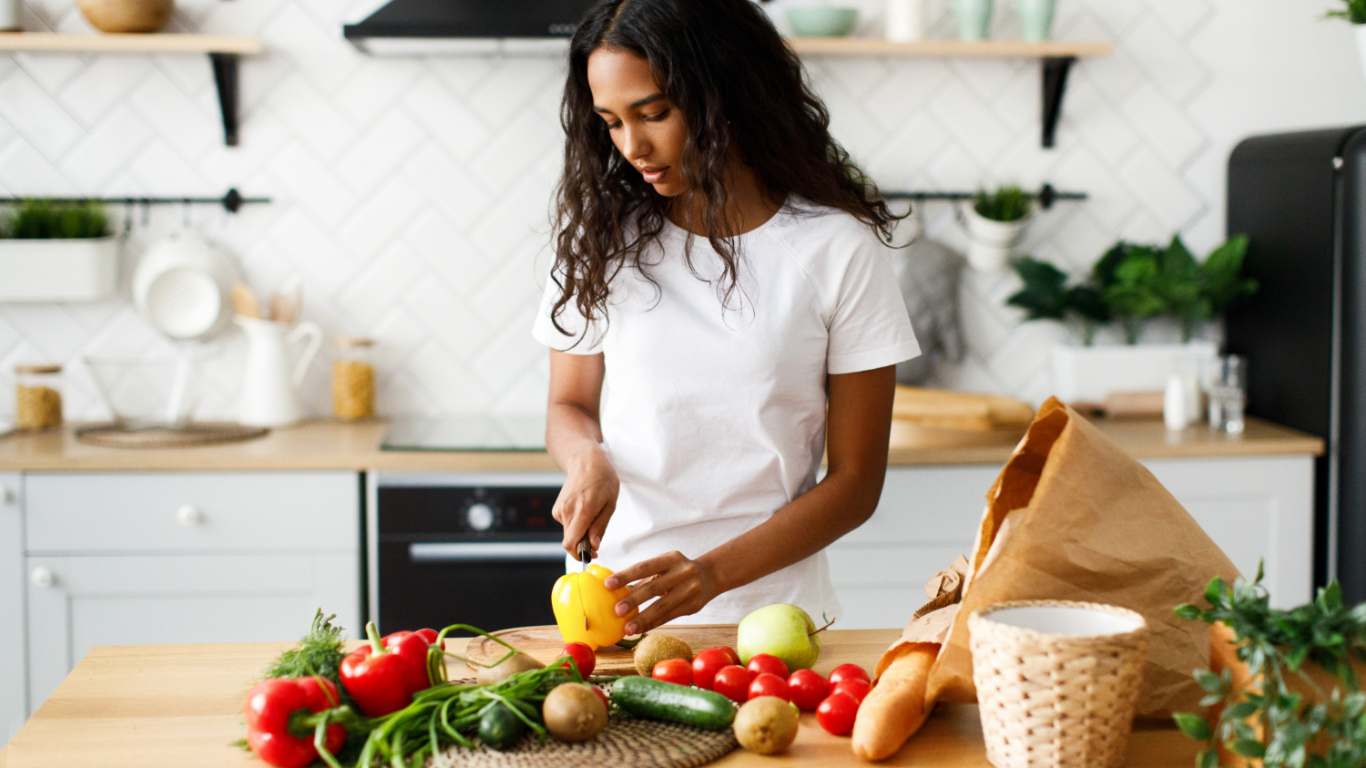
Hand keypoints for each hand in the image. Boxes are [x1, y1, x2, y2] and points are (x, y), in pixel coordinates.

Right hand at [551, 448, 618, 556]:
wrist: (585, 461)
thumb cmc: (602, 479)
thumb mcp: (610, 504)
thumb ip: (600, 527)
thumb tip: (594, 546)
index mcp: (582, 510)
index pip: (571, 543)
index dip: (580, 554)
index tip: (592, 555)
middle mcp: (567, 511)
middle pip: (570, 541)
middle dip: (583, 545)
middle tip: (597, 538)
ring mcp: (559, 510)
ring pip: (569, 534)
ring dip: (581, 533)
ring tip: (593, 515)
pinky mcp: (557, 510)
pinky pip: (567, 525)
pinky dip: (576, 525)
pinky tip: (584, 510)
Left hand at [604, 551, 720, 634]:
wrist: (711, 575)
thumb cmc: (678, 570)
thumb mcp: (665, 566)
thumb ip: (644, 577)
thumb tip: (615, 589)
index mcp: (671, 558)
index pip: (645, 567)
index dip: (626, 575)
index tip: (608, 584)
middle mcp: (683, 572)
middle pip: (654, 588)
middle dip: (634, 600)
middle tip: (616, 610)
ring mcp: (690, 590)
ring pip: (663, 607)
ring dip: (643, 619)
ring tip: (627, 628)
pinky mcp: (693, 606)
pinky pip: (669, 617)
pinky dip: (653, 624)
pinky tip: (640, 629)